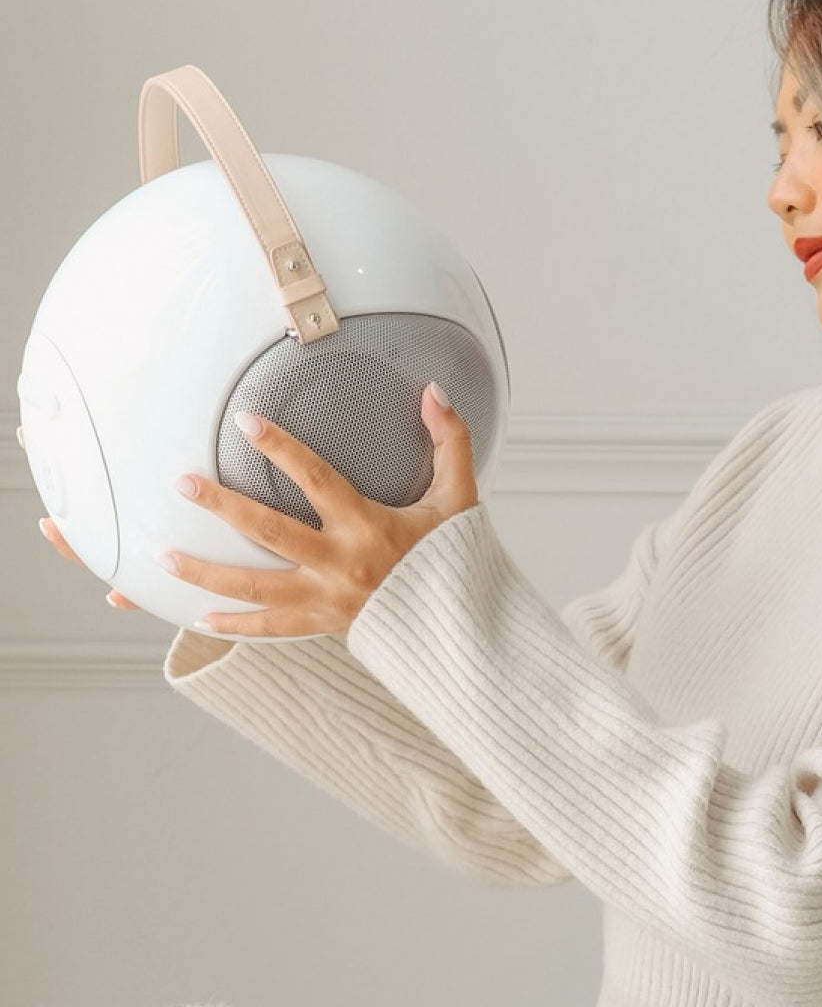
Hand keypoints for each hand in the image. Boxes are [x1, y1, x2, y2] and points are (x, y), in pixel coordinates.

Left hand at [26, 383, 478, 635]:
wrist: (459, 625)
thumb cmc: (453, 557)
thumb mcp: (459, 496)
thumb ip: (449, 440)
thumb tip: (433, 392)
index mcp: (370, 526)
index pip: (317, 479)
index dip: (281, 448)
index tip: (246, 421)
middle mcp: (341, 564)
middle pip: (269, 532)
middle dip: (222, 506)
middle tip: (183, 484)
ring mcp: (326, 599)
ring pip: (254, 587)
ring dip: (205, 571)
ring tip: (163, 555)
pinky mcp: (321, 625)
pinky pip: (268, 629)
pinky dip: (232, 625)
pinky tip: (196, 616)